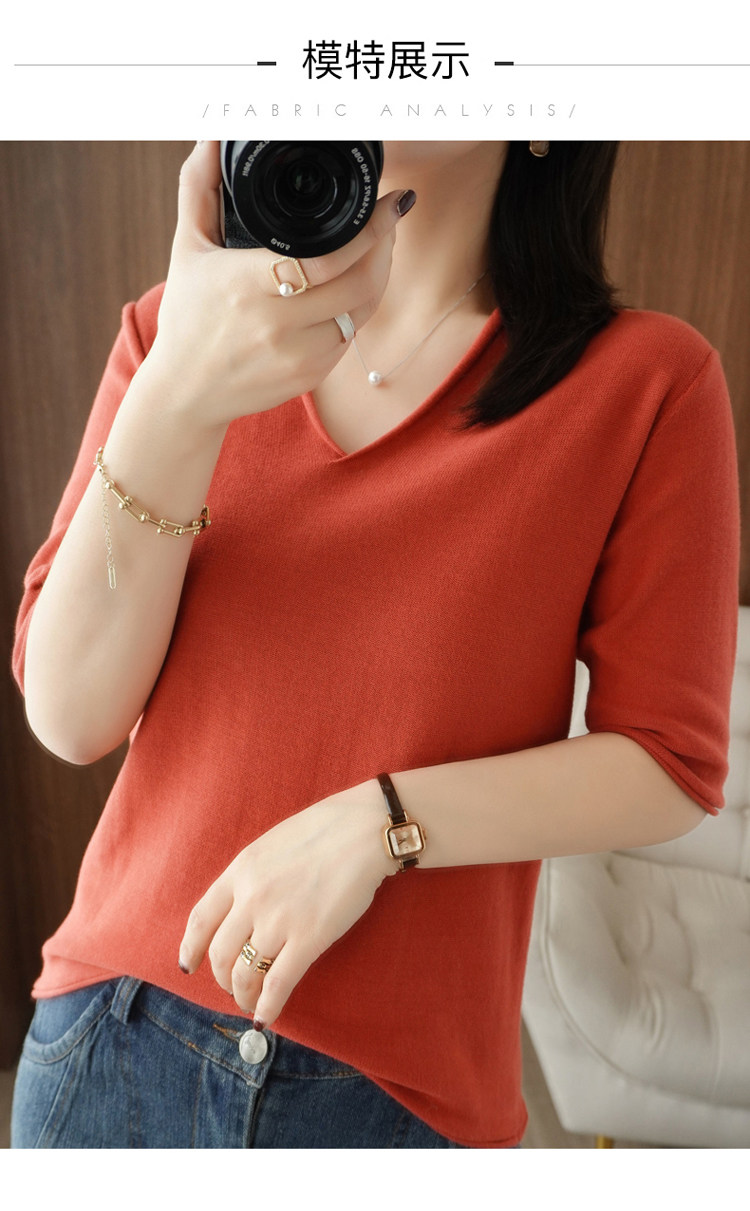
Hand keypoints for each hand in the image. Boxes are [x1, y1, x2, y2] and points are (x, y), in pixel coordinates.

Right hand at [145, 141, 413, 435]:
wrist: (185, 392)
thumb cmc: (187, 317)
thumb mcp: (187, 248)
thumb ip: (199, 188)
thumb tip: (212, 137)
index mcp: (249, 286)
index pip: (328, 258)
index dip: (371, 231)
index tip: (390, 204)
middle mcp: (278, 325)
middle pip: (359, 285)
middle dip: (385, 247)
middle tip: (389, 221)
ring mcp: (298, 356)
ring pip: (362, 313)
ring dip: (377, 278)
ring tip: (377, 249)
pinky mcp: (310, 378)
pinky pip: (349, 338)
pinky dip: (356, 310)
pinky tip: (353, 288)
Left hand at [177, 779, 394, 1026]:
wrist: (363, 829)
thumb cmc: (324, 831)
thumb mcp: (271, 845)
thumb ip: (252, 876)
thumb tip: (242, 909)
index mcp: (240, 870)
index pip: (201, 919)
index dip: (190, 948)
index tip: (188, 965)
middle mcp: (252, 897)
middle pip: (220, 953)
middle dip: (221, 978)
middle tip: (231, 986)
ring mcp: (279, 919)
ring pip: (244, 973)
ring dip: (243, 995)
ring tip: (250, 1002)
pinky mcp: (308, 938)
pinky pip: (277, 984)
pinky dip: (266, 1007)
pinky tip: (265, 1017)